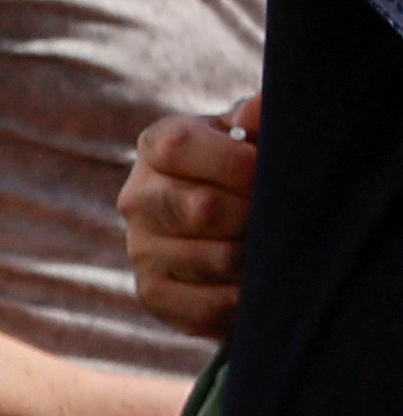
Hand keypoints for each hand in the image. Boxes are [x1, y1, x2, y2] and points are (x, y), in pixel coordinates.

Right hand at [121, 93, 258, 341]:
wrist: (230, 224)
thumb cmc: (246, 169)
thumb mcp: (251, 134)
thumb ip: (257, 119)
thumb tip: (256, 111)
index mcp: (155, 147)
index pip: (178, 148)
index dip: (236, 163)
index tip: (268, 173)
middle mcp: (137, 198)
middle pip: (201, 209)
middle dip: (254, 214)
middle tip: (278, 216)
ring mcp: (140, 249)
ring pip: (215, 259)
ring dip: (256, 257)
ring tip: (271, 247)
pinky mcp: (153, 293)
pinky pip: (208, 303)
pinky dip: (245, 297)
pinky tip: (257, 281)